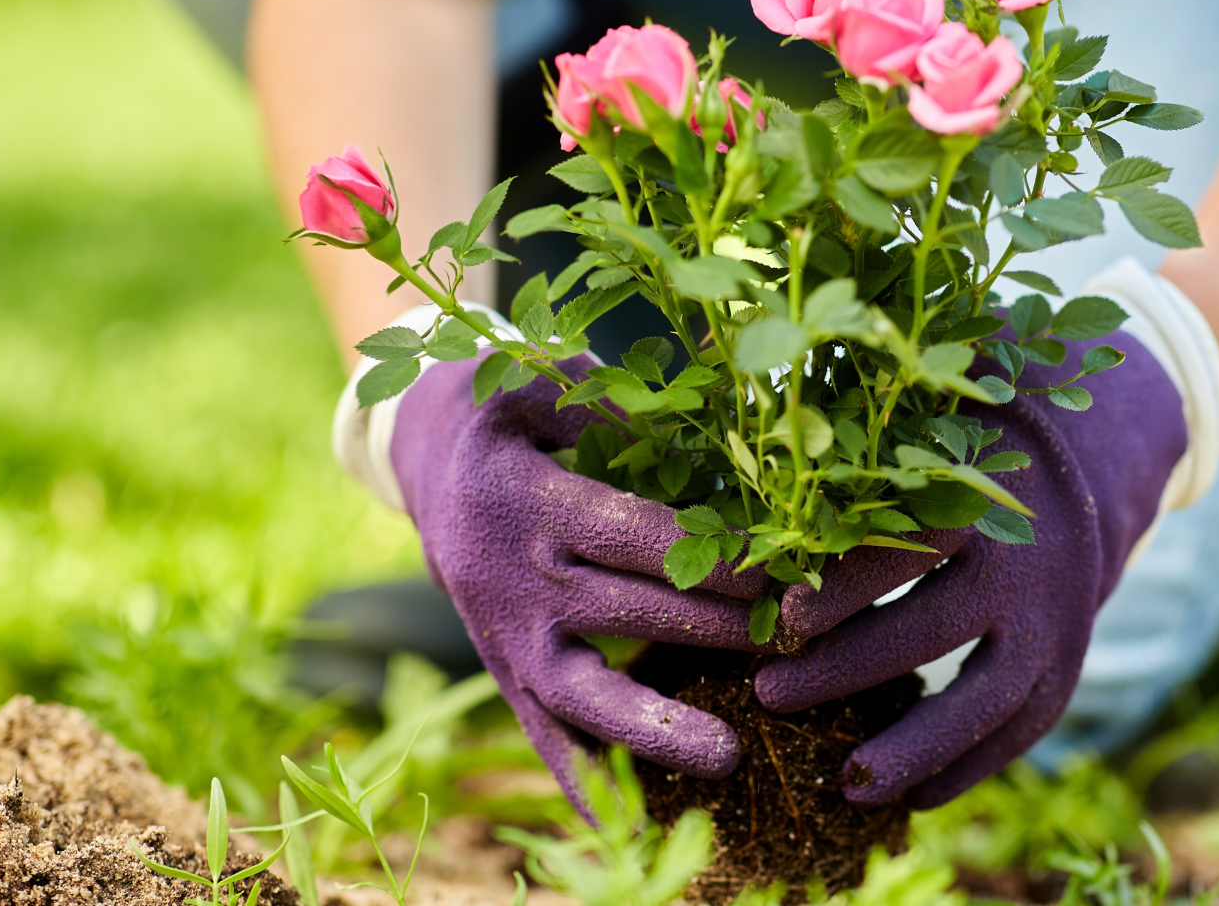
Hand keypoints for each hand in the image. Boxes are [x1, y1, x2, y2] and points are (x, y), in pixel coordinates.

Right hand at [389, 354, 769, 810]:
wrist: (425, 465)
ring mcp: (507, 637)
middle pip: (622, 613)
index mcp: (526, 500)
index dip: (702, 558)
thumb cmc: (510, 417)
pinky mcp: (507, 675)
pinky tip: (636, 834)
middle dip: (712, 631)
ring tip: (729, 759)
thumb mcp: (539, 383)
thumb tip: (696, 431)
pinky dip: (587, 786)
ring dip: (653, 728)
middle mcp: (512, 577)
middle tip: (794, 641)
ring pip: (580, 694)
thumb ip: (609, 406)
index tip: (776, 576)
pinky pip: (547, 739)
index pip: (628, 535)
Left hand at [754, 329, 1188, 807]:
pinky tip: (913, 798)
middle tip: (766, 693)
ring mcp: (1057, 619)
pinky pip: (1023, 728)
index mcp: (986, 487)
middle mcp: (1027, 560)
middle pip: (932, 626)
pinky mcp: (1069, 658)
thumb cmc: (987, 418)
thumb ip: (871, 394)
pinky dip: (971, 768)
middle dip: (846, 667)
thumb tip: (773, 384)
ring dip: (915, 745)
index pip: (905, 541)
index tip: (777, 614)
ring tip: (842, 784)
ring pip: (988, 698)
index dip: (840, 582)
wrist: (1107, 451)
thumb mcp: (943, 389)